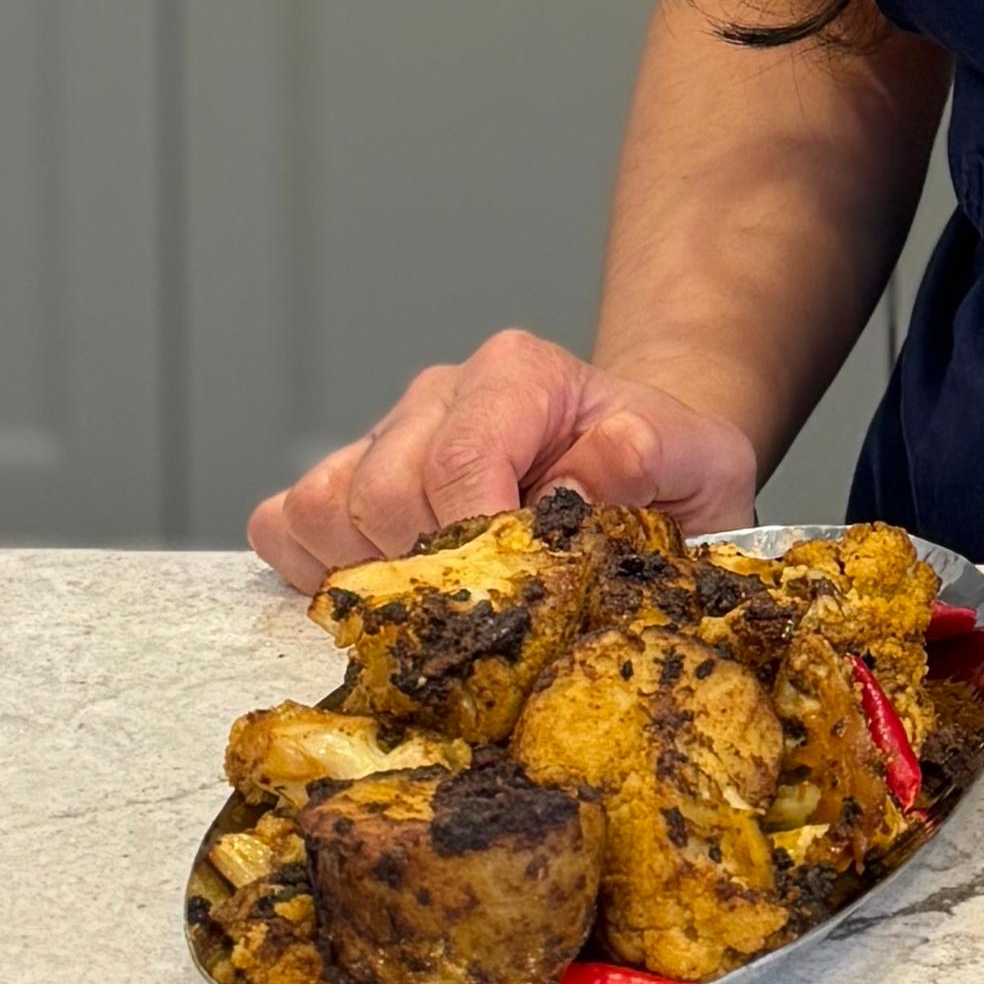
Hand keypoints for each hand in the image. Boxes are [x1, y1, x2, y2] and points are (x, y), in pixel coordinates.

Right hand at [245, 327, 762, 597]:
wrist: (637, 468)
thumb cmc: (665, 472)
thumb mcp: (700, 462)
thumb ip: (650, 454)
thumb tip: (573, 478)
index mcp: (517, 374)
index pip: (459, 456)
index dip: (472, 536)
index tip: (509, 589)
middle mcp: (437, 395)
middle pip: (383, 492)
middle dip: (432, 569)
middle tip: (489, 608)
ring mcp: (382, 437)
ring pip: (324, 509)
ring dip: (374, 575)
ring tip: (448, 602)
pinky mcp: (343, 482)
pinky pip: (284, 525)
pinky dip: (315, 571)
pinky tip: (388, 595)